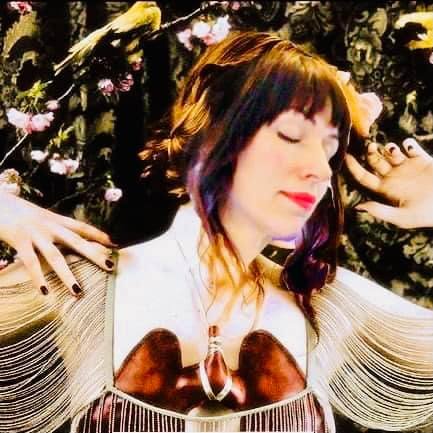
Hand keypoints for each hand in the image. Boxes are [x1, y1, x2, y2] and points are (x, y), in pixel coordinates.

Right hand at [0, 191, 115, 295]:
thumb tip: (58, 236)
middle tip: (110, 266)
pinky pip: (30, 262)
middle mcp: (48, 225)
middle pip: (76, 241)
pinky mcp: (18, 238)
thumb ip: (47, 225)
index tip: (114, 243)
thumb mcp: (35, 215)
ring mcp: (34, 232)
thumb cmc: (13, 209)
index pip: (81, 226)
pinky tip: (45, 292)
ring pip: (55, 257)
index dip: (98, 234)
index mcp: (53, 218)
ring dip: (67, 275)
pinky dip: (38, 278)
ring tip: (77, 291)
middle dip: (94, 254)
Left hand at [345, 138, 432, 228]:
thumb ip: (380, 211)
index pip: (363, 176)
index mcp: (385, 190)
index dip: (353, 167)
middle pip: (374, 160)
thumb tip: (357, 207)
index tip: (346, 156)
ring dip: (389, 148)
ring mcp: (407, 168)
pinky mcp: (423, 161)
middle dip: (371, 152)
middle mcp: (393, 177)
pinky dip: (407, 144)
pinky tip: (408, 148)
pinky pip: (410, 147)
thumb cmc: (426, 215)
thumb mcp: (401, 217)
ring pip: (390, 152)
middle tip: (371, 147)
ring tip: (393, 152)